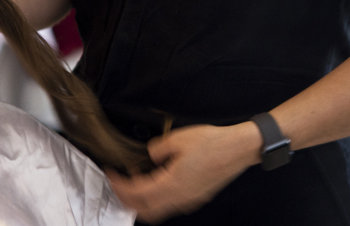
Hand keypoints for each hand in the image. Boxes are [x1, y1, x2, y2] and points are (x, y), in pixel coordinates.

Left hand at [105, 123, 261, 223]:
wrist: (238, 149)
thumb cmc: (213, 143)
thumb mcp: (178, 138)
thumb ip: (157, 149)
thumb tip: (151, 156)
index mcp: (172, 183)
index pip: (137, 193)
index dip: (120, 186)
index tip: (110, 175)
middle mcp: (180, 197)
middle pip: (145, 210)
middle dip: (126, 199)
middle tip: (116, 184)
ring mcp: (189, 200)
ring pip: (157, 211)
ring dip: (141, 203)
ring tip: (132, 185)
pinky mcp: (196, 197)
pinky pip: (170, 206)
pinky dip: (155, 199)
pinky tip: (155, 183)